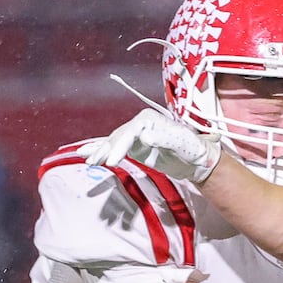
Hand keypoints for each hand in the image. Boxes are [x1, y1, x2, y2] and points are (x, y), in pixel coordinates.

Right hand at [83, 109, 221, 184]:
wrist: (197, 158)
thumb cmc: (192, 148)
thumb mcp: (181, 143)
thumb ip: (164, 138)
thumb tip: (145, 136)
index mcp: (149, 119)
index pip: (129, 132)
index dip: (119, 146)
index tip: (112, 162)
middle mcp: (139, 123)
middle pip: (117, 137)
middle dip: (105, 150)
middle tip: (95, 164)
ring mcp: (135, 135)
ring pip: (112, 142)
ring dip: (99, 152)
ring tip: (88, 161)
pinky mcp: (133, 146)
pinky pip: (114, 147)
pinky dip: (100, 150)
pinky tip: (85, 154)